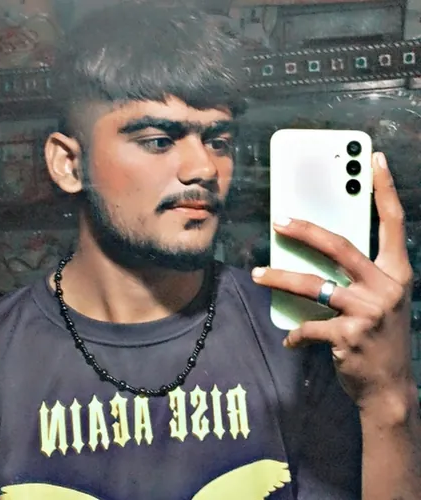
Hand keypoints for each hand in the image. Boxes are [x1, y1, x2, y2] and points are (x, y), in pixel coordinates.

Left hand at [251, 152, 415, 410]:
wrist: (388, 387)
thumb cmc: (380, 335)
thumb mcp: (380, 299)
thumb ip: (357, 274)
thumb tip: (314, 249)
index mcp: (397, 272)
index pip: (392, 222)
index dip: (384, 189)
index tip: (372, 159)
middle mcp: (386, 287)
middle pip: (340, 246)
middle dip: (306, 230)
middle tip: (279, 220)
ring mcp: (369, 311)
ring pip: (313, 285)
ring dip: (279, 278)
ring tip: (256, 275)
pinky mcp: (348, 335)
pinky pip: (308, 326)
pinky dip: (295, 333)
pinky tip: (289, 338)